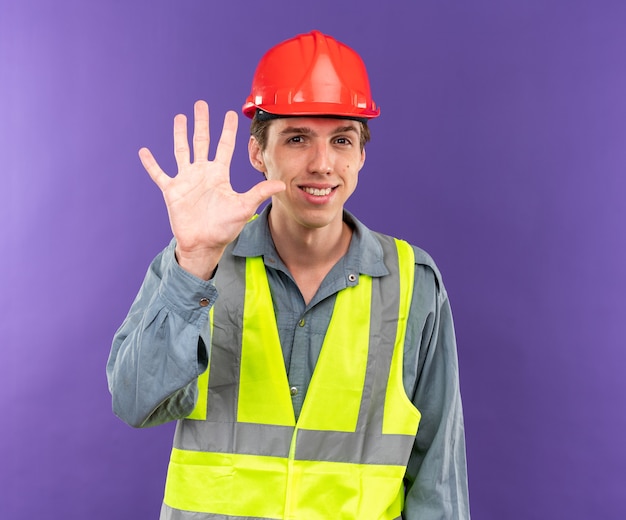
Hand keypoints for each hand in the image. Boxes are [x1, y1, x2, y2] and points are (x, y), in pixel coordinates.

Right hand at [138, 100, 284, 278]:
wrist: (204, 244)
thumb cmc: (225, 228)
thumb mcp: (244, 207)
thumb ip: (259, 193)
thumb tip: (281, 185)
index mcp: (219, 174)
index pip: (224, 146)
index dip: (227, 130)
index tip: (230, 113)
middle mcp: (202, 173)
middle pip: (201, 141)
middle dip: (202, 123)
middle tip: (201, 104)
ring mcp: (186, 180)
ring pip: (181, 151)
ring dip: (180, 134)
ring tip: (180, 117)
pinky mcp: (172, 191)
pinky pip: (159, 174)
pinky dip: (151, 163)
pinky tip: (144, 151)